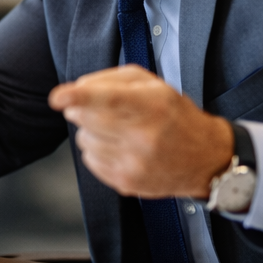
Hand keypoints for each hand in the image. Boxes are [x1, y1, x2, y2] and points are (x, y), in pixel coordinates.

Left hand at [48, 65, 233, 198]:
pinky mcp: (126, 183)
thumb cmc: (174, 116)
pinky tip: (120, 148)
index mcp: (153, 105)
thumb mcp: (154, 85)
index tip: (58, 98)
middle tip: (99, 108)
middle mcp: (145, 136)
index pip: (109, 99)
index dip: (79, 97)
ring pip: (84, 140)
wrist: (205, 158)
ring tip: (119, 131)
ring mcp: (135, 163)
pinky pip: (90, 160)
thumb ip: (113, 80)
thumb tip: (77, 89)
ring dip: (92, 131)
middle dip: (82, 109)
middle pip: (86, 119)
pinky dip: (97, 151)